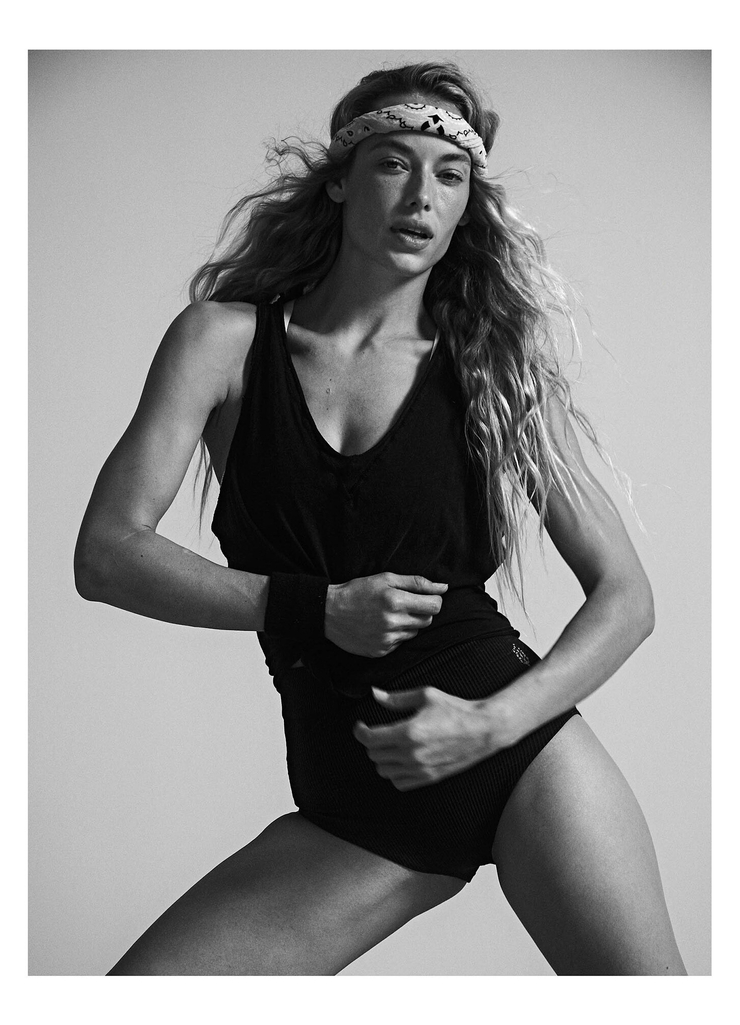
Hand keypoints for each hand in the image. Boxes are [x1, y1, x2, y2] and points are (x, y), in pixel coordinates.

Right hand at [324, 573, 447, 657]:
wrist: (329, 612)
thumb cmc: (358, 591)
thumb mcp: (386, 578)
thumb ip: (417, 583)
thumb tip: (443, 587)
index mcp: (395, 601)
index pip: (434, 606)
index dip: (433, 600)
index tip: (425, 597)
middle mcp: (392, 622)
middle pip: (428, 620)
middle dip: (422, 611)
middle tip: (404, 604)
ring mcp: (387, 639)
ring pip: (415, 632)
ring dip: (409, 623)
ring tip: (390, 614)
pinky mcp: (381, 651)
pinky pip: (401, 642)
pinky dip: (396, 634)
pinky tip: (381, 626)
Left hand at [352, 686, 505, 789]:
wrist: (483, 729)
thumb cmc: (455, 709)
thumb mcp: (425, 696)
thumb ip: (396, 699)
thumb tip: (374, 694)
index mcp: (408, 732)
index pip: (370, 739)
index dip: (360, 731)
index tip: (360, 725)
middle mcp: (412, 753)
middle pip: (374, 755)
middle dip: (371, 743)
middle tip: (377, 732)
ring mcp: (420, 768)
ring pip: (384, 771)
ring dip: (382, 759)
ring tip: (389, 746)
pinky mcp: (429, 777)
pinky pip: (399, 783)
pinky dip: (394, 773)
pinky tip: (400, 760)